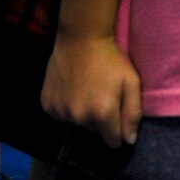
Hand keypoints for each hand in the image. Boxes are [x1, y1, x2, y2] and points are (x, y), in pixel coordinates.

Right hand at [42, 32, 141, 146]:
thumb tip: (129, 141)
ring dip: (82, 113)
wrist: (80, 38)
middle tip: (102, 95)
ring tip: (86, 90)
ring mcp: (61, 111)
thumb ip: (132, 114)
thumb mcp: (131, 82)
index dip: (118, 131)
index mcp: (103, 113)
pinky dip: (66, 107)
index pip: (113, 141)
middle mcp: (80, 117)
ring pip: (77, 123)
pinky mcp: (47, 105)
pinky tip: (71, 89)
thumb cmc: (111, 59)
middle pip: (94, 132)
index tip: (118, 116)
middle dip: (100, 120)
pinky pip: (61, 116)